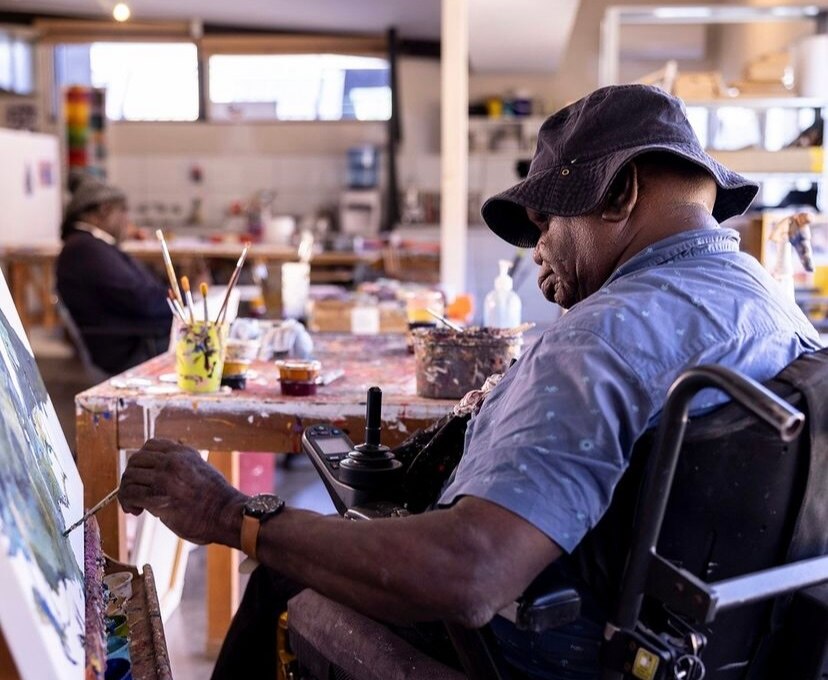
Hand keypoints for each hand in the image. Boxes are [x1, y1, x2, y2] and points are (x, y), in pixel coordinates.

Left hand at [118, 438, 247, 545]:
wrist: (226, 514)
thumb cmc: (217, 498)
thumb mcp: (202, 469)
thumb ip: (183, 466)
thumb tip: (161, 474)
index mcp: (183, 452)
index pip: (150, 446)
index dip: (141, 461)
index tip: (144, 476)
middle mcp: (172, 461)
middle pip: (135, 460)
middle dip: (131, 478)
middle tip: (135, 494)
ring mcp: (165, 478)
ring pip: (129, 477)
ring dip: (127, 492)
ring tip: (135, 506)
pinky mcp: (158, 499)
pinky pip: (131, 494)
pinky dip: (128, 503)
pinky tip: (136, 511)